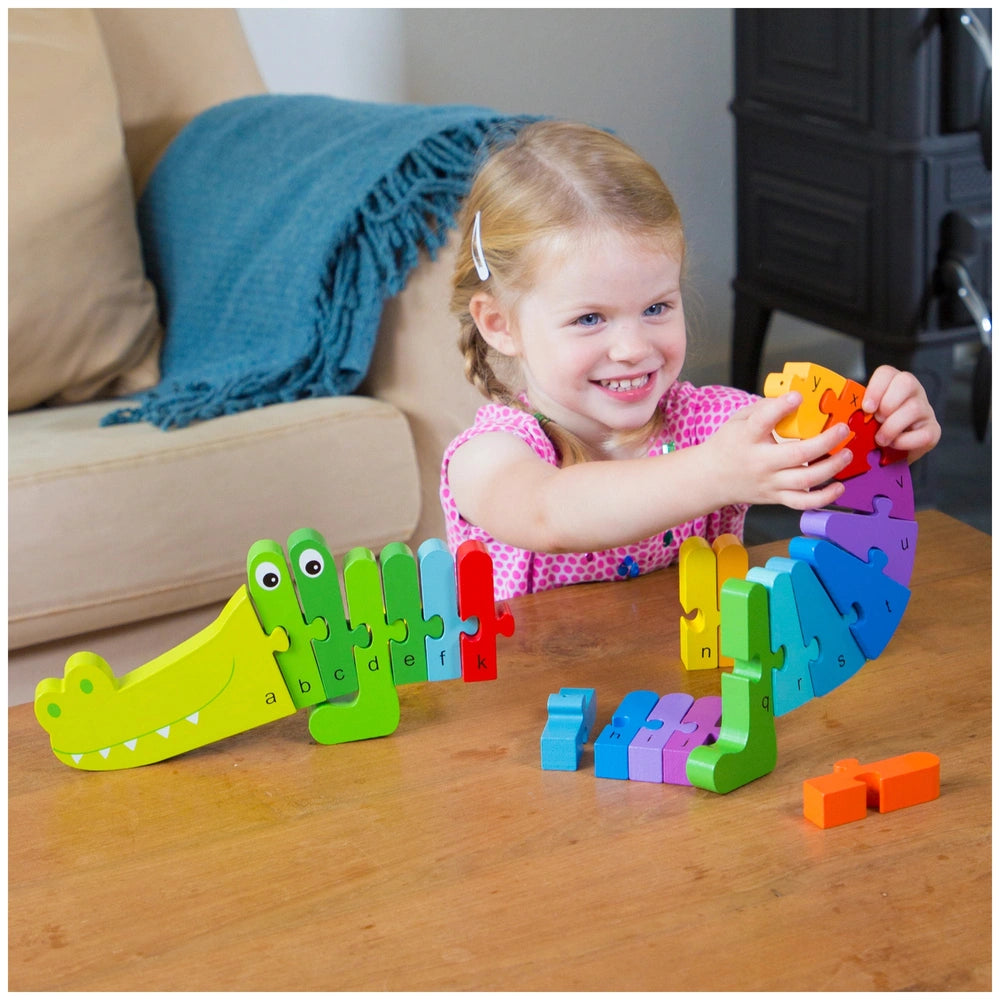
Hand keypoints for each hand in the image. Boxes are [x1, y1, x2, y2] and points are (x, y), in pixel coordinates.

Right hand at [706, 393, 852, 510]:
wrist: (711, 478)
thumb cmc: (727, 446)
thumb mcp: (737, 420)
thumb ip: (763, 408)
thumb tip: (793, 399)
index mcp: (747, 438)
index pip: (763, 422)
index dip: (781, 407)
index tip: (797, 397)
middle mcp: (760, 463)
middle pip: (797, 455)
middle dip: (826, 441)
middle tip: (843, 429)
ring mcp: (770, 482)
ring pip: (805, 479)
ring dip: (832, 467)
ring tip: (846, 454)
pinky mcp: (776, 497)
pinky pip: (802, 502)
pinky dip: (824, 498)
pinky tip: (839, 487)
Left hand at [862, 366, 941, 462]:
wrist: (888, 455)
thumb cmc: (874, 431)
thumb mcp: (864, 417)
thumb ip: (857, 411)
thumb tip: (841, 412)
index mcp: (892, 384)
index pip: (886, 372)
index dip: (875, 388)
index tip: (867, 407)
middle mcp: (913, 392)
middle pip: (906, 382)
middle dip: (887, 403)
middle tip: (877, 420)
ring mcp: (925, 409)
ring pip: (914, 408)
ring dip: (892, 427)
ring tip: (881, 438)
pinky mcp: (933, 430)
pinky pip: (924, 433)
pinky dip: (905, 442)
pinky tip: (895, 445)